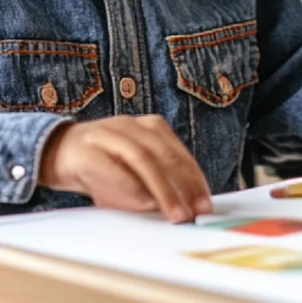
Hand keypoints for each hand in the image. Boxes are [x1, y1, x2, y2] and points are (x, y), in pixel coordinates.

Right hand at [39, 115, 211, 221]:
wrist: (59, 152)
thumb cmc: (105, 165)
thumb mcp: (134, 173)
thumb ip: (158, 182)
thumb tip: (185, 206)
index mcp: (150, 127)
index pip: (179, 153)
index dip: (195, 179)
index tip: (205, 203)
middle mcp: (133, 125)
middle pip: (164, 154)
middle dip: (183, 185)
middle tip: (193, 212)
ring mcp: (109, 134)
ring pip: (142, 158)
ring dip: (162, 189)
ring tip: (174, 213)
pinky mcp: (86, 151)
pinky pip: (111, 167)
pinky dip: (129, 186)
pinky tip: (142, 203)